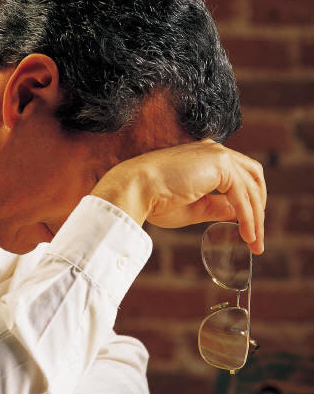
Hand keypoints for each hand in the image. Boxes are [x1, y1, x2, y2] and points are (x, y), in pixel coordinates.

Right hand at [90, 139, 265, 253]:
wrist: (135, 189)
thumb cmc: (154, 200)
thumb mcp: (193, 207)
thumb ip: (216, 207)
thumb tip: (236, 214)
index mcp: (206, 156)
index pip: (240, 176)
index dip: (249, 201)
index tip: (249, 227)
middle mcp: (215, 151)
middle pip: (253, 177)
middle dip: (259, 208)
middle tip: (257, 236)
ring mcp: (218, 154)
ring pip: (251, 188)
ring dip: (256, 217)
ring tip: (254, 243)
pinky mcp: (219, 164)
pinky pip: (242, 195)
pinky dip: (248, 217)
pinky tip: (247, 235)